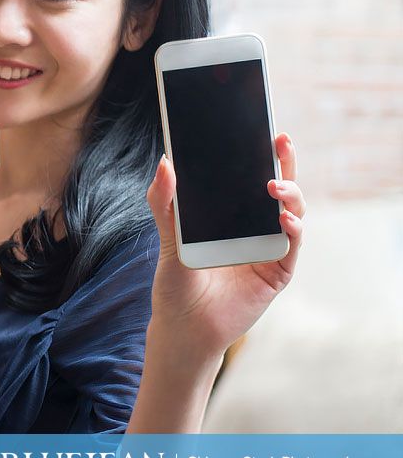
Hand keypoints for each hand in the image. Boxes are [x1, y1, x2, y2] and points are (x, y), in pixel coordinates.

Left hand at [145, 132, 304, 367]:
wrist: (182, 329)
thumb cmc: (175, 285)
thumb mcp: (166, 239)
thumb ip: (165, 204)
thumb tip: (164, 162)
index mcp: (231, 217)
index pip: (251, 179)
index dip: (263, 155)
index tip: (267, 129)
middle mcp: (254, 229)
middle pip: (278, 190)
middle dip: (284, 164)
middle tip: (281, 142)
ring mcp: (269, 249)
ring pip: (292, 213)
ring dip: (289, 196)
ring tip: (274, 186)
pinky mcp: (277, 273)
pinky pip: (292, 246)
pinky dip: (293, 230)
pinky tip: (284, 220)